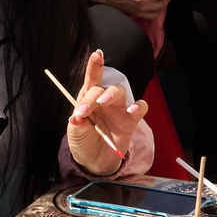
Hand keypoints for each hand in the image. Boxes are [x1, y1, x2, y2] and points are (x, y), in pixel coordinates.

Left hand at [66, 48, 145, 174]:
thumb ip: (76, 125)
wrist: (95, 162)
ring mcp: (119, 108)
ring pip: (120, 91)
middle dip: (93, 96)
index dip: (95, 65)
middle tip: (84, 110)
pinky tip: (132, 110)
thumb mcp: (75, 135)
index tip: (97, 54)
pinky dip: (138, 106)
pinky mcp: (131, 120)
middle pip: (103, 87)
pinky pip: (141, 107)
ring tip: (103, 103)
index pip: (91, 79)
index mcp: (88, 98)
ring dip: (112, 94)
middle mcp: (104, 100)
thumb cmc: (84, 142)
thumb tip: (76, 117)